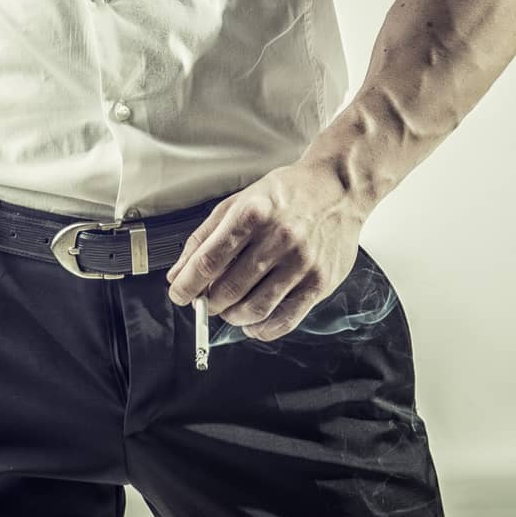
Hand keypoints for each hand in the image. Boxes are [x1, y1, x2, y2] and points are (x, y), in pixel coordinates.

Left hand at [164, 158, 366, 341]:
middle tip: (205, 302)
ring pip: (255, 308)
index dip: (188, 284)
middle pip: (229, 288)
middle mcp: (278, 238)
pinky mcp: (320, 282)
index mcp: (252, 213)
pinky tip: (252, 322)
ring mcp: (301, 262)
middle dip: (209, 302)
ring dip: (233, 317)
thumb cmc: (285, 194)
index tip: (178, 294)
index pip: (209, 260)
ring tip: (228, 310)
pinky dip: (262, 329)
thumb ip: (205, 237)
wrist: (337, 187)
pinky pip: (285, 319)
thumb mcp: (239, 201)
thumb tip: (178, 274)